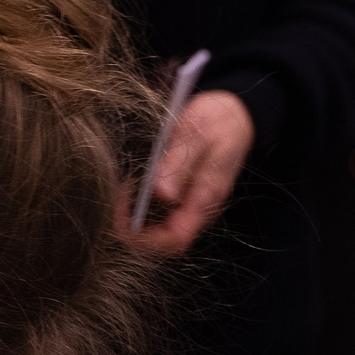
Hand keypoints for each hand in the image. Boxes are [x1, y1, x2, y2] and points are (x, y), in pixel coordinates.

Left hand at [131, 89, 253, 253]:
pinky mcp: (183, 195)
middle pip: (162, 241)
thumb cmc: (220, 121)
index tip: (122, 210)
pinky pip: (158, 213)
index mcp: (206, 198)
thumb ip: (180, 164)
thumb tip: (161, 194)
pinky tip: (130, 185)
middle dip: (133, 229)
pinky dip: (140, 205)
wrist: (237, 113)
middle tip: (116, 196)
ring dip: (134, 218)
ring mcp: (190, 204)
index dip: (144, 237)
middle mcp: (199, 209)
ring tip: (121, 188)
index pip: (175, 240)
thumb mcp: (198, 135)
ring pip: (157, 230)